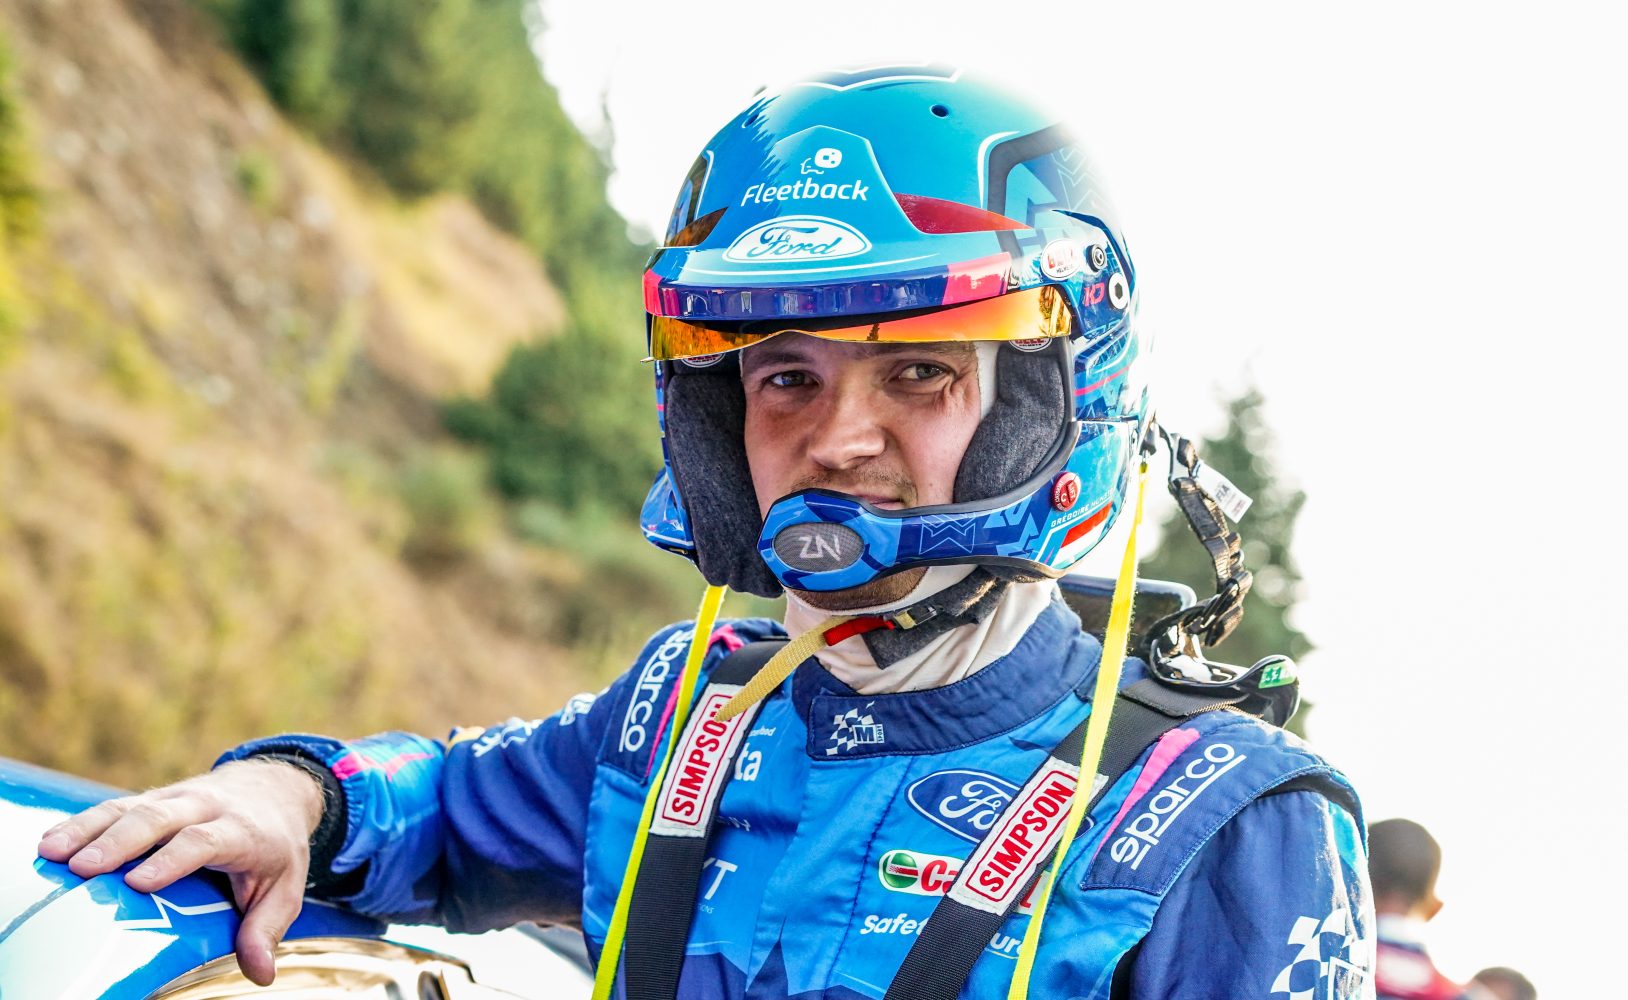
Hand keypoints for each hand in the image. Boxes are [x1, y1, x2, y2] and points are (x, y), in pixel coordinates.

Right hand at [36, 757, 326, 985]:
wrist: (275, 789)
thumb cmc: (276, 846)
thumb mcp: (286, 886)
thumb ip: (267, 928)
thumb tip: (260, 974)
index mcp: (240, 830)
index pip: (203, 840)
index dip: (172, 859)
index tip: (139, 883)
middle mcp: (204, 808)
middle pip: (159, 819)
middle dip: (120, 842)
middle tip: (82, 868)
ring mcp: (175, 800)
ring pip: (129, 808)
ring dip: (89, 829)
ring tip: (53, 852)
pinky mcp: (152, 799)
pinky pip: (114, 807)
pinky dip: (82, 823)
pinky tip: (52, 842)